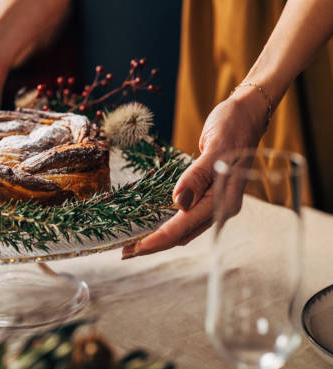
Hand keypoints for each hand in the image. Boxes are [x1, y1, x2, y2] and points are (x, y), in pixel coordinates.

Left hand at [122, 87, 267, 258]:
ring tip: (131, 242)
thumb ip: (198, 176)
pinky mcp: (207, 197)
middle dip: (152, 244)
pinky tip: (151, 224)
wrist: (247, 114)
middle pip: (181, 235)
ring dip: (157, 237)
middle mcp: (219, 207)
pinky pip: (184, 217)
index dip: (156, 241)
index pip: (183, 228)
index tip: (133, 248)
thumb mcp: (215, 148)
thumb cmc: (233, 126)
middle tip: (123, 251)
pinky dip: (166, 223)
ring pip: (181, 229)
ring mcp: (214, 203)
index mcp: (223, 201)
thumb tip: (180, 203)